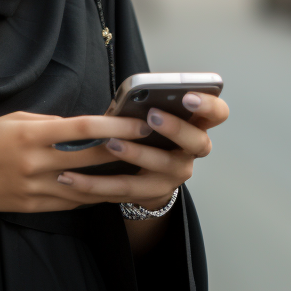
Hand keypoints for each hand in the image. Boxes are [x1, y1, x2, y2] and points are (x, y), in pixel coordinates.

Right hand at [0, 93, 228, 216]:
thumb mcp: (15, 119)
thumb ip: (50, 122)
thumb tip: (82, 127)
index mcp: (32, 134)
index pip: (83, 128)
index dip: (115, 126)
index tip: (139, 122)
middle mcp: (37, 162)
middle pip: (91, 159)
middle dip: (124, 152)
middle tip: (151, 145)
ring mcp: (36, 189)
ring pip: (86, 186)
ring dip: (114, 179)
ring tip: (140, 171)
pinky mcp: (33, 207)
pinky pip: (70, 203)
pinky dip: (91, 196)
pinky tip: (109, 190)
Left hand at [57, 91, 229, 210]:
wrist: (145, 175)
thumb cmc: (146, 131)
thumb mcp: (150, 115)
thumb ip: (147, 104)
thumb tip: (131, 95)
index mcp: (196, 125)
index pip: (217, 113)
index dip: (207, 105)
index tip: (186, 96)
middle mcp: (192, 151)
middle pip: (197, 142)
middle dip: (175, 128)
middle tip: (152, 116)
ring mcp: (176, 175)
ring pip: (161, 166)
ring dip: (135, 154)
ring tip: (110, 144)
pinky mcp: (152, 194)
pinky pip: (125, 190)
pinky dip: (96, 184)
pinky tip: (72, 177)